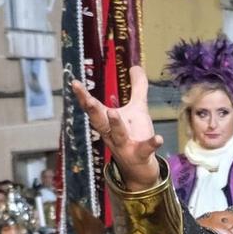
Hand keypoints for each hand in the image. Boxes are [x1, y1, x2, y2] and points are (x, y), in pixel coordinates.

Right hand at [70, 70, 162, 189]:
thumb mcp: (138, 109)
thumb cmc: (135, 135)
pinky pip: (144, 150)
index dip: (83, 96)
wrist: (141, 167)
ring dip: (115, 124)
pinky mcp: (139, 155)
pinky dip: (151, 144)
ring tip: (113, 113)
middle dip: (93, 110)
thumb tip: (135, 66)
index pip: (93, 108)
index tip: (74, 83)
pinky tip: (158, 138)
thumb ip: (138, 88)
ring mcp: (124, 146)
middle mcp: (112, 134)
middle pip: (99, 122)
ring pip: (117, 135)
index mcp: (108, 122)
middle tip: (87, 99)